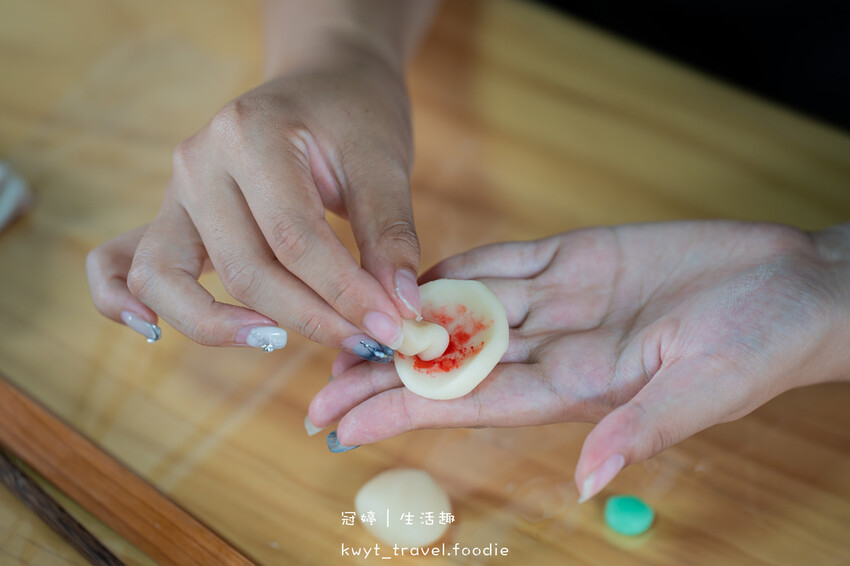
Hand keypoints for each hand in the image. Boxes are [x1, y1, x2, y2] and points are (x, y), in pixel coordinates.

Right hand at [87, 42, 422, 356]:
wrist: (323, 83)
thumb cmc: (353, 116)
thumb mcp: (383, 163)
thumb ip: (389, 236)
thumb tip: (397, 311)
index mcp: (250, 135)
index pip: (296, 241)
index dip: (346, 296)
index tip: (392, 331)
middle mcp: (199, 162)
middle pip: (244, 271)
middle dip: (310, 319)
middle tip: (367, 343)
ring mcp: (174, 190)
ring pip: (170, 281)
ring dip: (225, 327)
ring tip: (284, 343)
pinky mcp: (170, 215)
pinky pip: (122, 263)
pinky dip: (122, 301)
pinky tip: (152, 331)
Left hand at [308, 221, 849, 498]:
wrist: (795, 284)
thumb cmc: (763, 343)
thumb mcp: (706, 389)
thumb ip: (641, 428)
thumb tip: (586, 481)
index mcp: (578, 388)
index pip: (471, 403)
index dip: (405, 412)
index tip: (344, 426)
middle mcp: (556, 348)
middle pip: (451, 364)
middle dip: (385, 376)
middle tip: (320, 390)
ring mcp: (562, 301)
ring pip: (464, 313)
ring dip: (406, 323)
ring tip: (347, 332)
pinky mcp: (577, 258)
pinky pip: (502, 263)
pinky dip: (454, 270)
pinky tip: (410, 275)